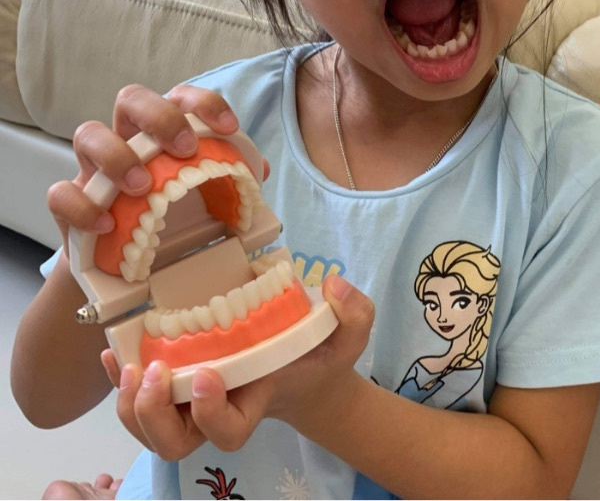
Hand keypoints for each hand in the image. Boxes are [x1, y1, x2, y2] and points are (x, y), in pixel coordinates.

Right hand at [47, 84, 258, 252]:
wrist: (124, 261)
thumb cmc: (170, 213)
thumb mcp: (206, 195)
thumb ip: (232, 178)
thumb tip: (259, 169)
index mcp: (163, 130)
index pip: (180, 96)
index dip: (203, 103)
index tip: (229, 127)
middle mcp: (126, 137)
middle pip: (131, 99)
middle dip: (159, 117)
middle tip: (184, 149)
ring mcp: (93, 167)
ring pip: (88, 134)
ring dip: (118, 156)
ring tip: (144, 186)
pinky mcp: (70, 202)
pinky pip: (61, 192)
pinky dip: (81, 205)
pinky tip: (107, 223)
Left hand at [101, 275, 373, 459]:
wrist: (302, 372)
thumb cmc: (320, 357)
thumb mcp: (349, 335)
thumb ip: (355, 313)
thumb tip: (334, 284)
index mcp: (255, 401)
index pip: (227, 432)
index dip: (209, 413)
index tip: (208, 372)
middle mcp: (218, 409)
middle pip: (174, 442)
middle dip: (155, 416)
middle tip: (156, 372)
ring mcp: (192, 401)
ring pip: (148, 428)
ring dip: (130, 404)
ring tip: (130, 366)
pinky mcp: (178, 382)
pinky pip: (139, 396)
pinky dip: (120, 381)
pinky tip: (116, 354)